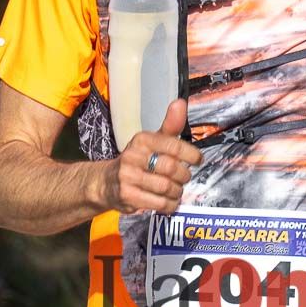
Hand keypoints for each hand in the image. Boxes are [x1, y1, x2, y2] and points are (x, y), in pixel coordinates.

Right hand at [103, 99, 201, 214]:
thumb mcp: (152, 141)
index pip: (174, 146)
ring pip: (167, 188)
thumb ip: (170, 126)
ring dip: (177, 192)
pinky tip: (168, 201)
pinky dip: (169, 204)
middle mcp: (133, 156)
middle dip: (184, 176)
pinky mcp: (128, 196)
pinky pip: (159, 203)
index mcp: (142, 140)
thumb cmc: (137, 160)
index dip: (191, 154)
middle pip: (172, 169)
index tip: (198, 160)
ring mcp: (129, 177)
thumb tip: (181, 102)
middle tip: (184, 178)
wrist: (107, 182)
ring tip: (176, 190)